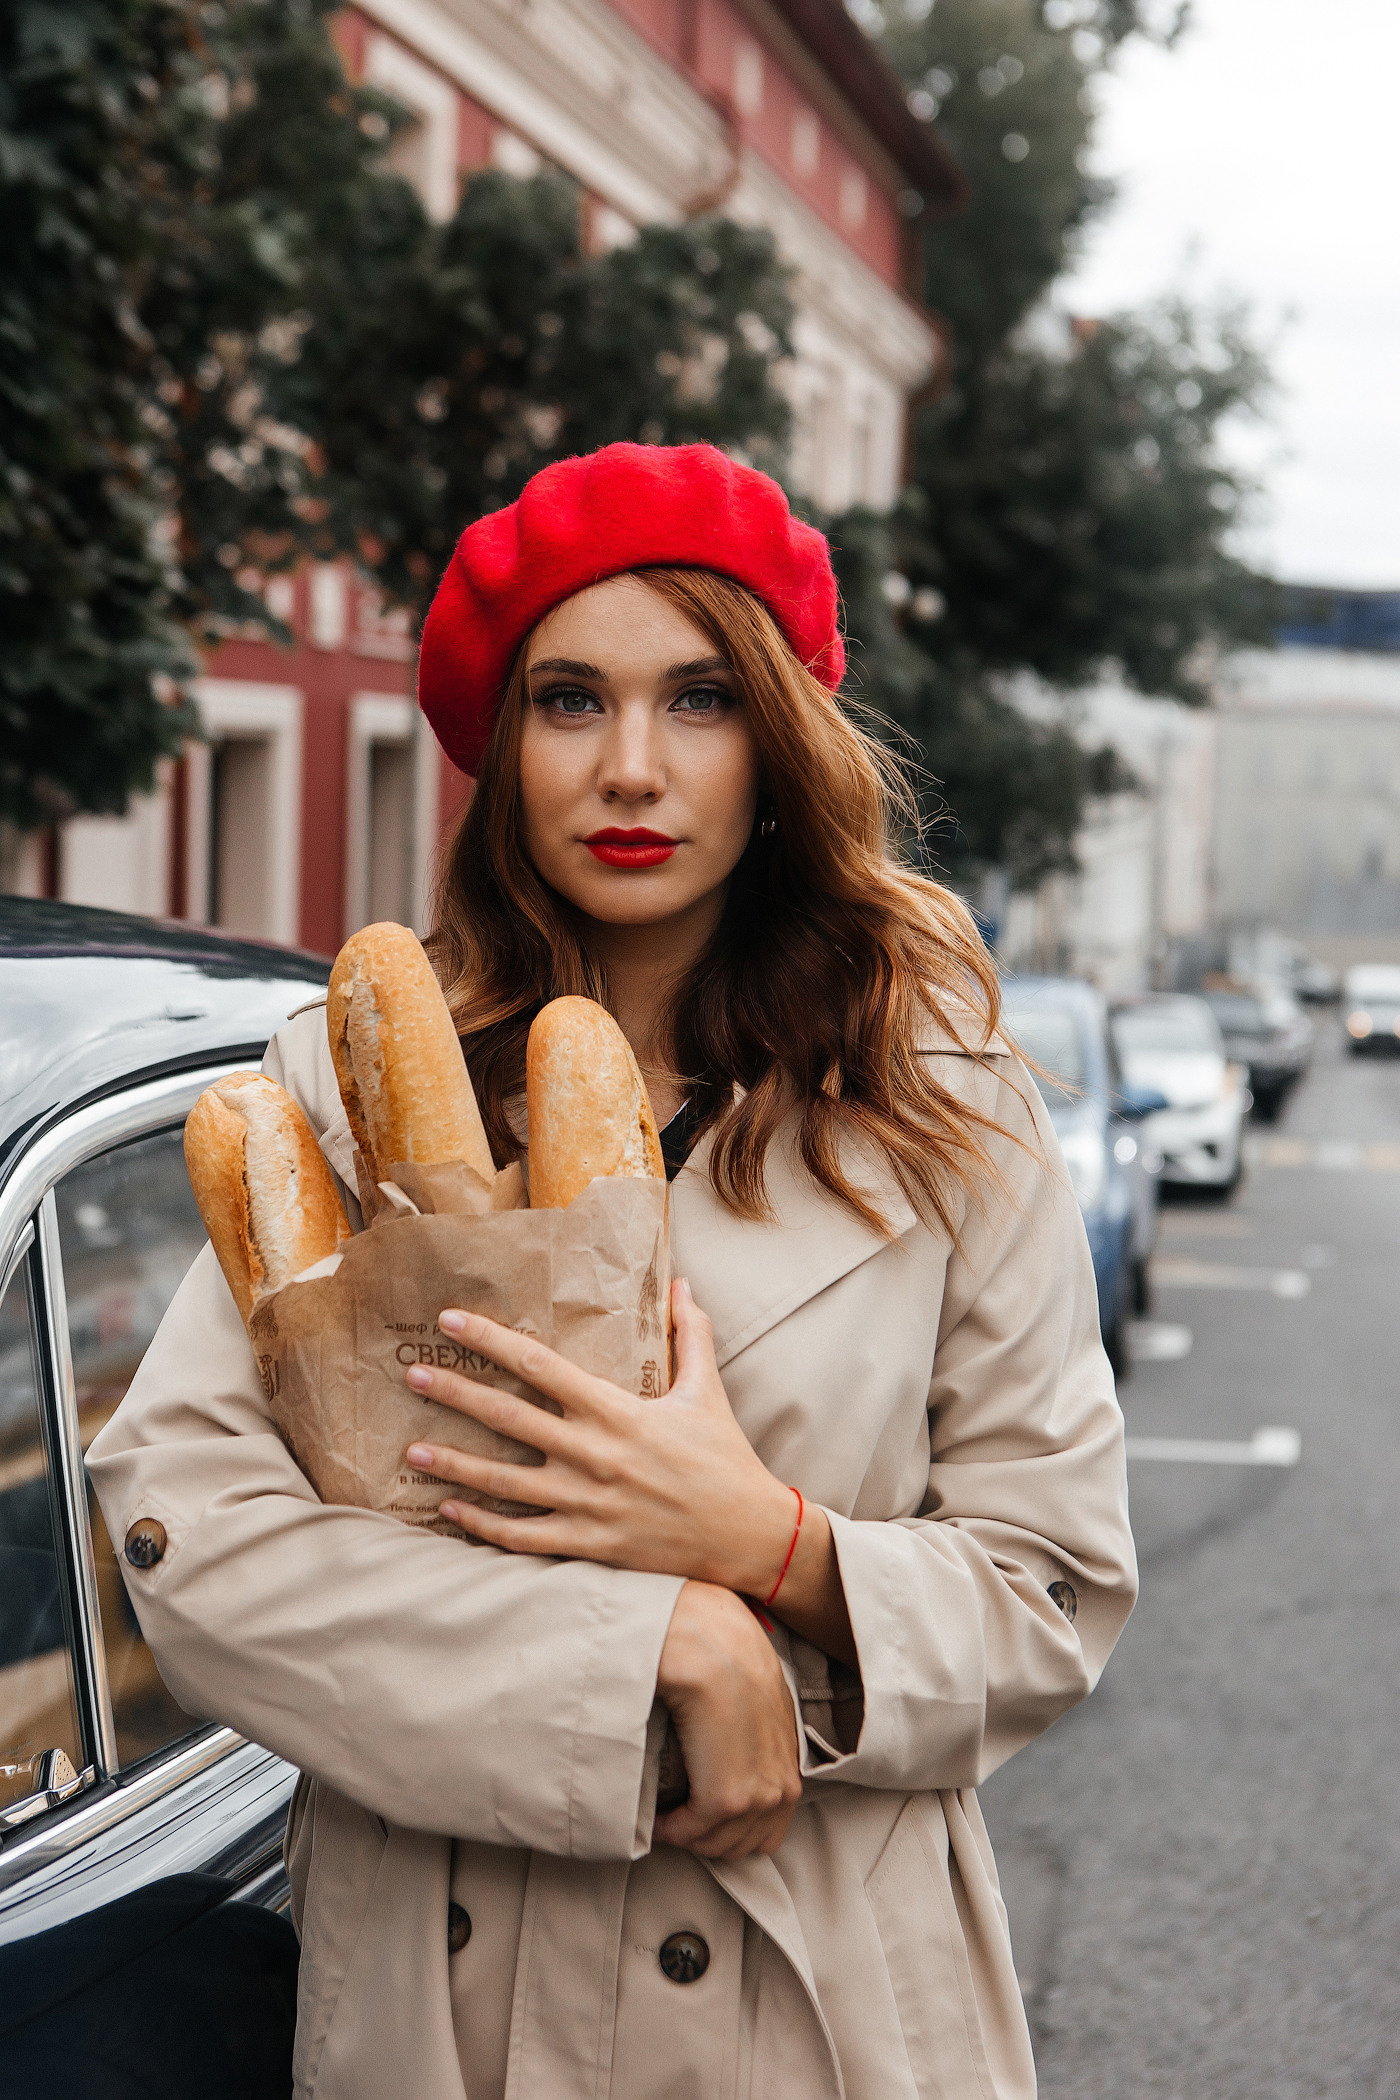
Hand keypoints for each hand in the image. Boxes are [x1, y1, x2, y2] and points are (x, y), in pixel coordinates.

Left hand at [402, 1278, 796, 1593]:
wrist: (747, 1536)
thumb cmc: (725, 1460)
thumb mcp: (708, 1390)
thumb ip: (692, 1334)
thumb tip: (682, 1283)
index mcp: (617, 1411)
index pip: (540, 1366)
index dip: (491, 1341)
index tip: (451, 1321)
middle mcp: (593, 1454)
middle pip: (507, 1417)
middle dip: (455, 1393)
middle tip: (412, 1376)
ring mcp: (586, 1503)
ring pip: (503, 1482)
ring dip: (454, 1464)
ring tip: (411, 1451)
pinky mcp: (588, 1544)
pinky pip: (521, 1536)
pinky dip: (482, 1525)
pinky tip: (450, 1510)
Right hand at [652, 1581, 802, 1860]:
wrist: (704, 1634)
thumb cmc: (715, 1644)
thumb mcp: (748, 1678)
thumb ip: (748, 1713)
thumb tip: (720, 1735)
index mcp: (788, 1745)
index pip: (778, 1813)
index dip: (739, 1822)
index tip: (704, 1813)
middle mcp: (782, 1773)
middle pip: (755, 1839)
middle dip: (715, 1837)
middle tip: (680, 1820)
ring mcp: (759, 1787)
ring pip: (727, 1842)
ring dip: (693, 1835)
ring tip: (668, 1816)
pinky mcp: (728, 1794)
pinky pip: (700, 1833)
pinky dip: (676, 1830)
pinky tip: (661, 1815)